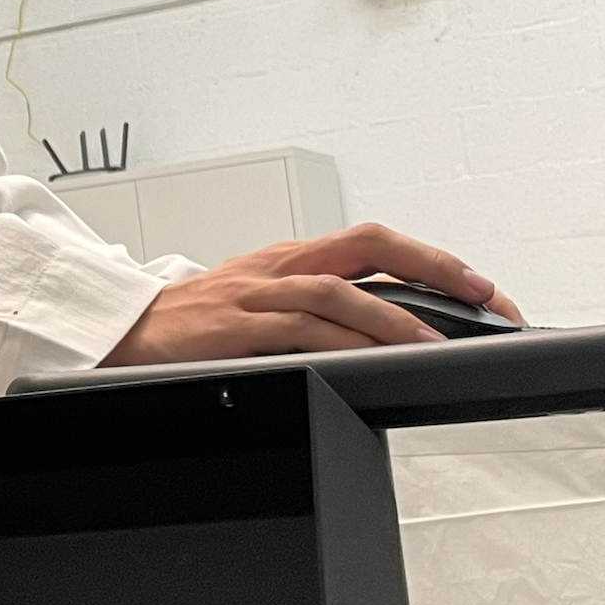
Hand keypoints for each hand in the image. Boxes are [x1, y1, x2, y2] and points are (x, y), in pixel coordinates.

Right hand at [102, 222, 524, 363]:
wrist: (121, 332)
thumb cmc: (190, 324)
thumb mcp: (257, 304)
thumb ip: (311, 308)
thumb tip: (379, 328)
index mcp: (290, 258)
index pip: (374, 244)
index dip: (432, 260)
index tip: (480, 287)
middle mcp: (279, 266)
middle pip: (368, 246)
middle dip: (433, 267)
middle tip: (483, 296)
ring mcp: (256, 294)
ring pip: (338, 292)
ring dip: (392, 317)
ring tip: (434, 341)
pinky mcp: (233, 327)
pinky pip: (298, 330)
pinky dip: (341, 343)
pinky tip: (369, 359)